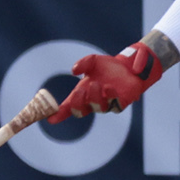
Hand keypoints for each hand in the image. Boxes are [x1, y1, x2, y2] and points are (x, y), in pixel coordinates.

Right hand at [48, 43, 164, 119]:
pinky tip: (110, 88)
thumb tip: (74, 71)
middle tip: (80, 91)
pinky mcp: (120, 103)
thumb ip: (83, 63)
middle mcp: (92, 101)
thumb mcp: (93, 61)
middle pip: (80, 112)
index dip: (59, 114)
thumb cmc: (107, 66)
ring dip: (95, 97)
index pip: (68, 107)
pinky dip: (110, 97)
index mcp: (82, 93)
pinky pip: (114, 106)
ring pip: (98, 108)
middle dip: (78, 103)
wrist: (128, 66)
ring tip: (97, 85)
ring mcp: (106, 104)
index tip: (51, 118)